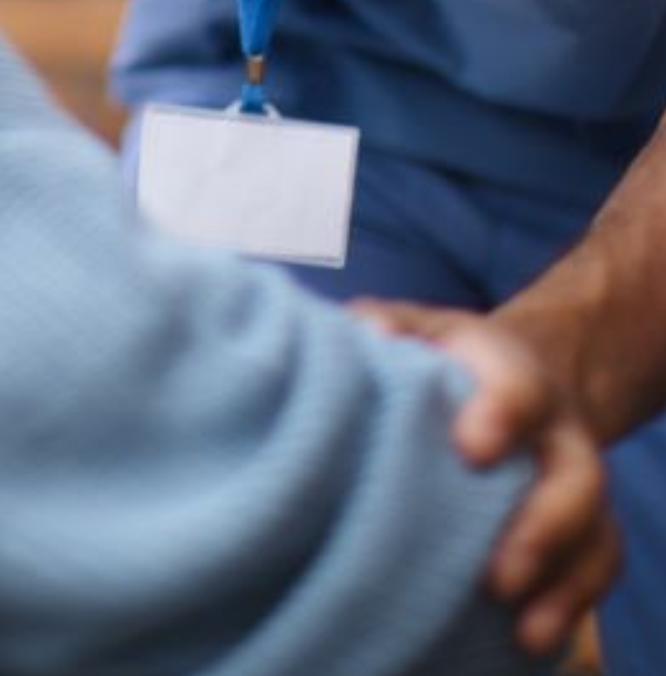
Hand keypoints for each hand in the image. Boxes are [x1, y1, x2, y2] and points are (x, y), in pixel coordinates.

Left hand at [350, 298, 619, 660]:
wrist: (512, 375)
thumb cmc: (443, 357)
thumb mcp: (416, 328)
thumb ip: (385, 325)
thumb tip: (365, 340)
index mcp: (511, 369)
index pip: (519, 386)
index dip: (502, 414)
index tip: (471, 449)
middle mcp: (557, 428)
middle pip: (576, 475)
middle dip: (542, 525)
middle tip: (495, 573)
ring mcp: (573, 480)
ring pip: (593, 530)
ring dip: (555, 574)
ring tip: (507, 609)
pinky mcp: (583, 526)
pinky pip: (594, 567)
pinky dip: (566, 601)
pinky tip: (527, 633)